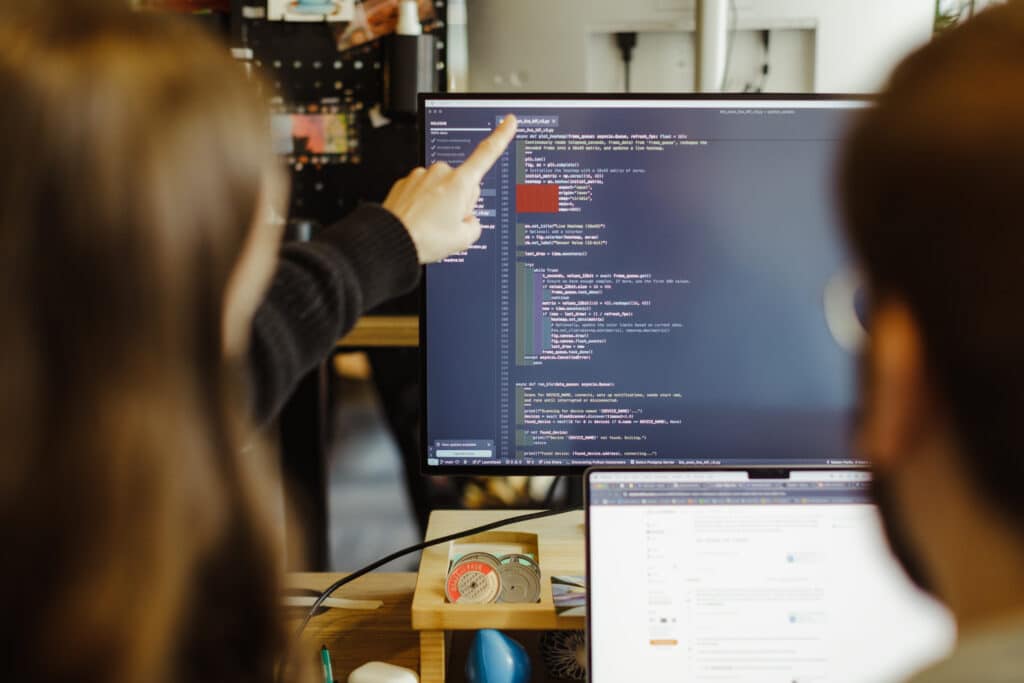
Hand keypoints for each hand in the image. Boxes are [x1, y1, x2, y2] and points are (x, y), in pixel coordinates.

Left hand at [383, 114, 517, 263]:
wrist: (390, 241)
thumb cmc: (425, 238)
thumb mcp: (464, 239)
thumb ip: (475, 225)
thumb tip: (467, 219)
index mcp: (460, 183)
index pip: (487, 154)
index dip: (501, 136)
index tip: (508, 121)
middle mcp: (441, 173)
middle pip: (463, 182)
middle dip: (460, 200)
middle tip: (448, 223)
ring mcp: (421, 176)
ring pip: (442, 187)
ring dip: (440, 203)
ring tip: (429, 224)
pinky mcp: (406, 182)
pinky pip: (423, 191)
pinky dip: (423, 204)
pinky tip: (418, 219)